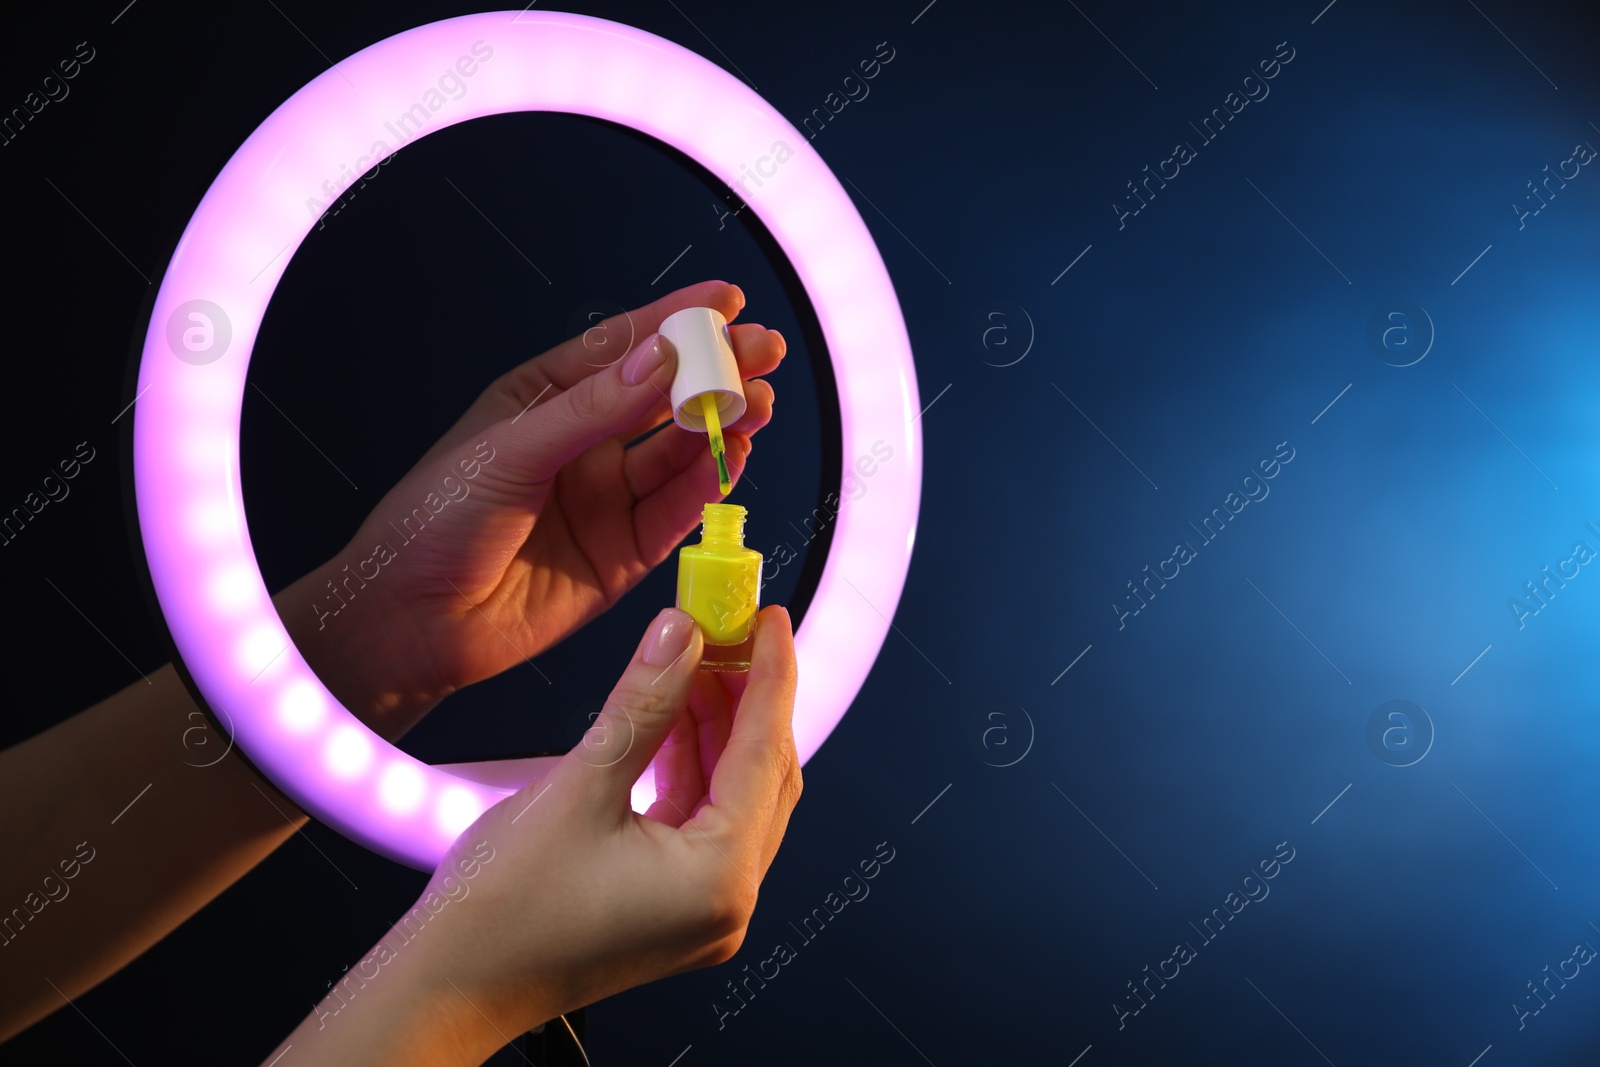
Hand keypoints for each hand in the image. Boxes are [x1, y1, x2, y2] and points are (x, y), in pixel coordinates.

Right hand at [267, 605, 801, 1064]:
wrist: (448, 986)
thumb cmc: (500, 913)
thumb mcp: (580, 785)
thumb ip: (642, 703)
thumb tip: (681, 635)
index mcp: (719, 881)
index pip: (765, 753)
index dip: (770, 675)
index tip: (767, 620)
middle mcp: (726, 903)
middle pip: (763, 777)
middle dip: (746, 699)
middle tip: (725, 633)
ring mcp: (702, 912)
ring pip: (734, 798)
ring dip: (716, 730)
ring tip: (690, 664)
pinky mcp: (674, 909)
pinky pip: (703, 824)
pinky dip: (691, 768)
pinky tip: (670, 720)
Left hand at [276, 281, 784, 737]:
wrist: (408, 624)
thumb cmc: (434, 522)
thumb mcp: (512, 450)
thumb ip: (593, 409)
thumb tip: (662, 357)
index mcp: (545, 400)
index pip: (623, 349)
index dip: (677, 321)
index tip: (729, 300)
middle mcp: (582, 445)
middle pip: (664, 398)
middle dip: (716, 372)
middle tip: (763, 351)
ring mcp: (605, 499)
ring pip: (679, 453)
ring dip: (720, 425)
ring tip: (759, 403)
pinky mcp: (622, 555)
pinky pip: (676, 512)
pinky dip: (707, 485)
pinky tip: (733, 456)